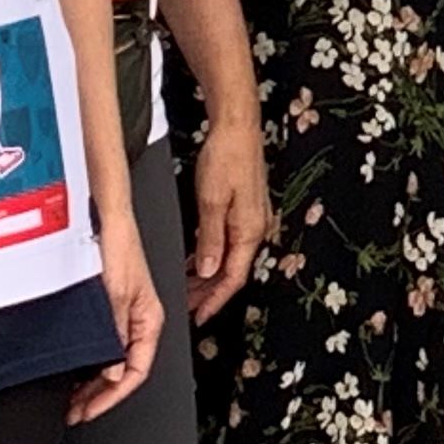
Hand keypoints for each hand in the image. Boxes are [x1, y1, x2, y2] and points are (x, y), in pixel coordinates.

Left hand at [72, 206, 164, 423]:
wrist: (102, 218)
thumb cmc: (118, 246)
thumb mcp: (116, 295)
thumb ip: (116, 336)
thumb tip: (114, 373)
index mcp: (148, 320)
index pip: (137, 371)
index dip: (113, 396)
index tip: (89, 410)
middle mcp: (136, 322)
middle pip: (122, 372)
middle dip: (99, 395)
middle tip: (73, 412)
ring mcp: (119, 317)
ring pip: (109, 362)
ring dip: (90, 383)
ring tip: (69, 399)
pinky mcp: (104, 310)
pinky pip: (99, 347)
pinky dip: (85, 364)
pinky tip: (70, 372)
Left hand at [183, 114, 267, 325]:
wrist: (238, 127)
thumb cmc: (227, 157)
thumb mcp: (211, 201)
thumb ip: (210, 239)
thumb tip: (209, 270)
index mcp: (250, 230)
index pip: (233, 278)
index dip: (215, 301)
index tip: (199, 317)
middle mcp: (256, 227)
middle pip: (233, 271)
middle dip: (209, 292)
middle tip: (186, 305)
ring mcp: (253, 218)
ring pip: (231, 258)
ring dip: (209, 274)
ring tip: (186, 286)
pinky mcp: (247, 208)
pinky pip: (231, 242)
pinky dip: (213, 255)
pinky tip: (198, 259)